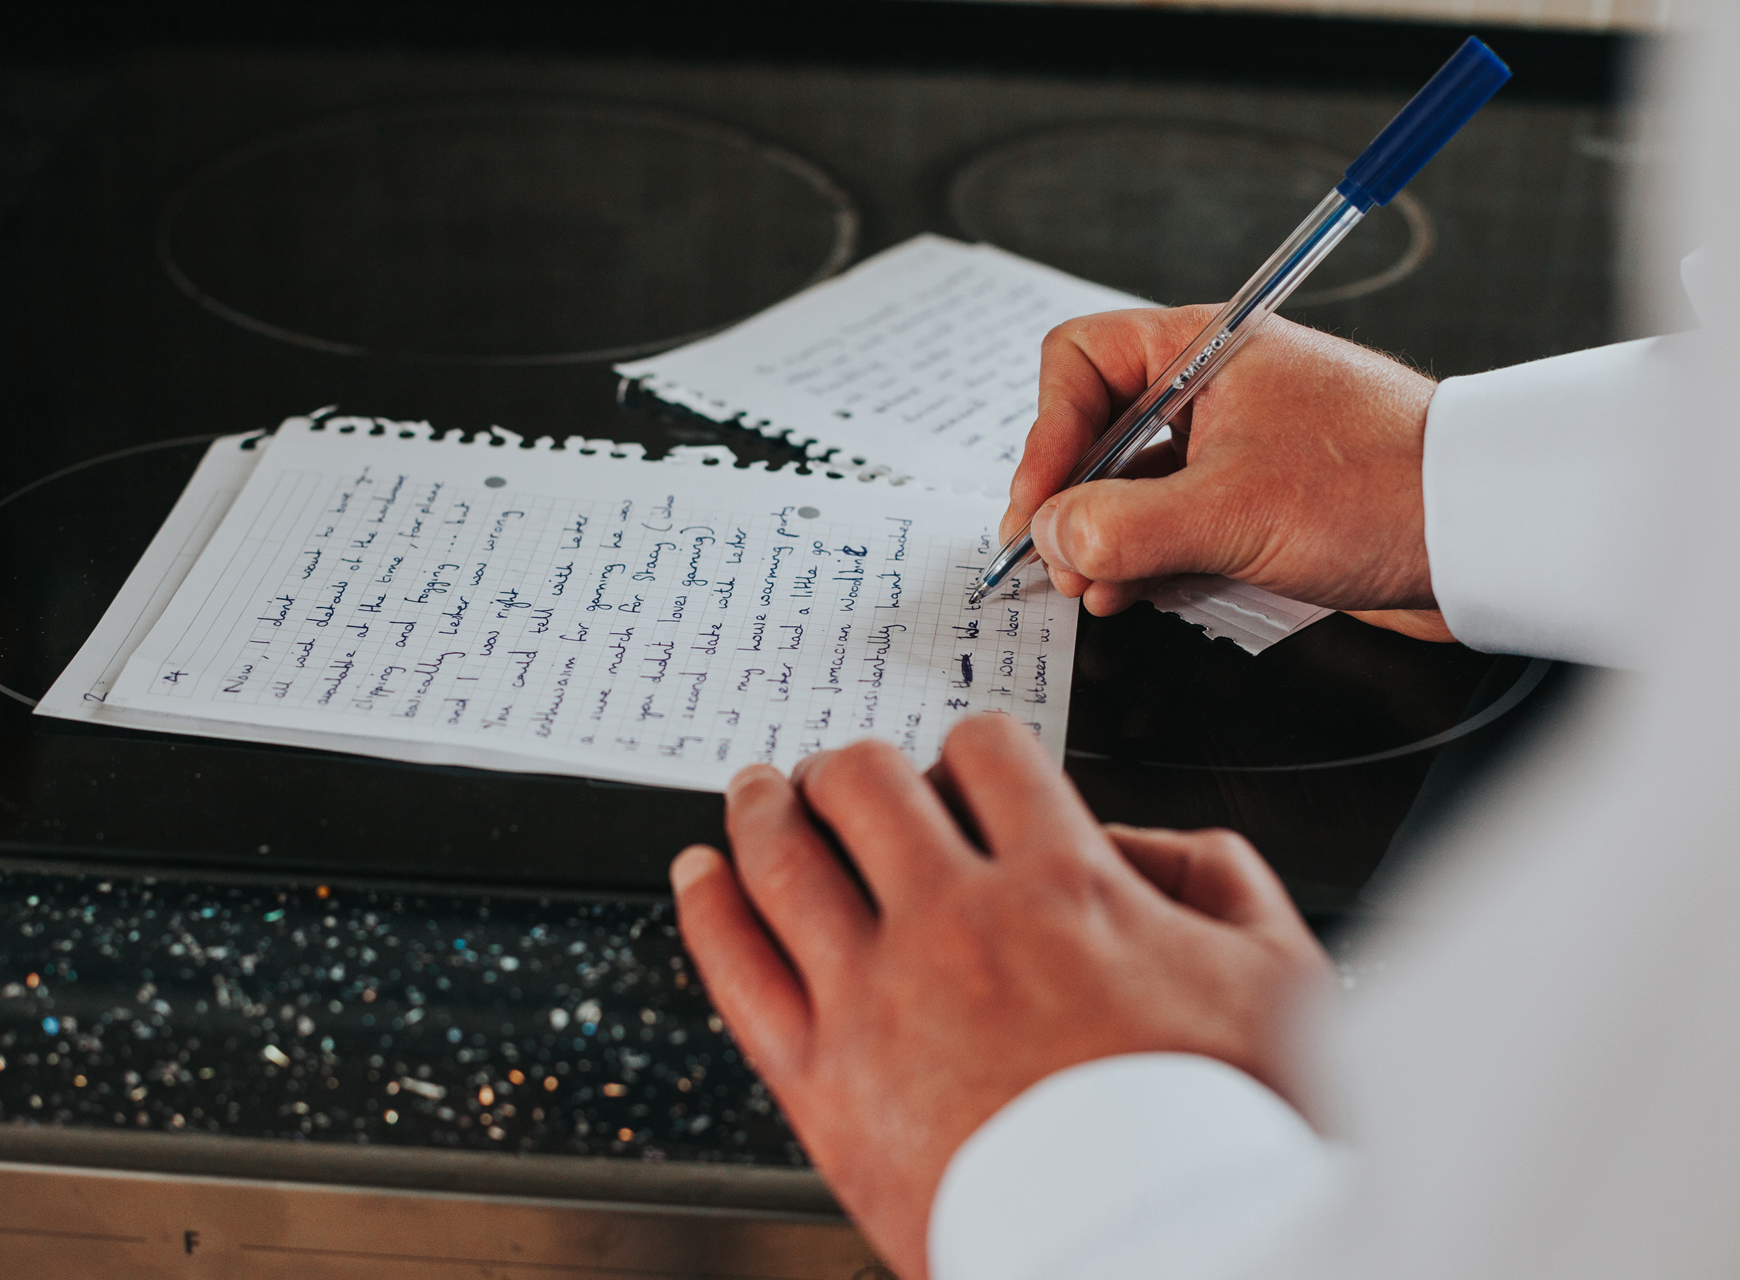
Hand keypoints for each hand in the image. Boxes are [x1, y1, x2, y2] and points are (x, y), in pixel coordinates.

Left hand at [670, 716, 1333, 1279]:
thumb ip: (1216, 877)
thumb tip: (1136, 842)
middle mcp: (958, 922)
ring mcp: (877, 999)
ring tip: (757, 794)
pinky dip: (708, 904)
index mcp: (1065, 885)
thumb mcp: (1280, 978)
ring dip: (767, 807)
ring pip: (785, 855)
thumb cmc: (1222, 1144)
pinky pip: (735, 964)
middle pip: (865, 782)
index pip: (987, 752)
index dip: (972, 746)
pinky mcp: (821, 1083)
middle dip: (856, 766)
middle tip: (846, 775)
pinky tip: (698, 876)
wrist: (1159, 1267)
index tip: (963, 769)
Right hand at [1005, 305, 1452, 641]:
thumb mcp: (1231, 511)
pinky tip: (1138, 594)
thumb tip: (1050, 536)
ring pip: (1128, 488)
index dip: (1045, 436)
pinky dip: (1146, 560)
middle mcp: (1209, 390)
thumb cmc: (1382, 490)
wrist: (1486, 532)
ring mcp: (1230, 447)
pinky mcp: (1252, 501)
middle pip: (1094, 432)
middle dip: (1069, 503)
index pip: (1078, 364)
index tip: (1037, 510)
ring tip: (1098, 591)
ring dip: (1103, 543)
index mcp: (1202, 351)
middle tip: (1059, 564)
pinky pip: (1170, 525)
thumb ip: (1123, 525)